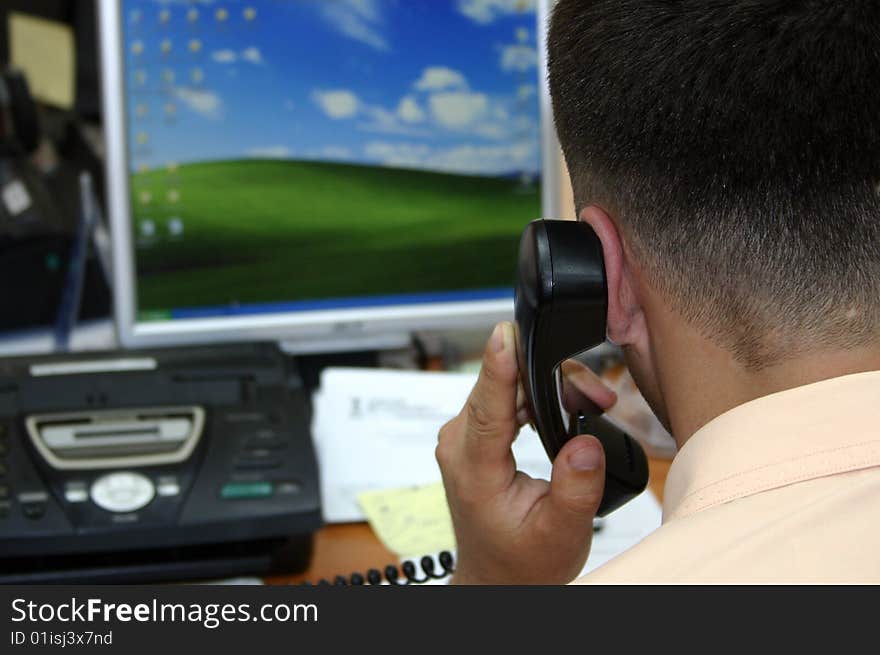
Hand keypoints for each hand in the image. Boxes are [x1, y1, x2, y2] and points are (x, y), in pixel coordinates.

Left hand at [436, 321, 616, 584]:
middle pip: (503, 385)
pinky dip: (538, 396)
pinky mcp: (476, 433)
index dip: (499, 366)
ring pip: (507, 386)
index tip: (507, 332)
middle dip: (552, 379)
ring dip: (549, 387)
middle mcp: (460, 443)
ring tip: (592, 402)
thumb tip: (585, 444)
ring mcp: (465, 435)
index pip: (486, 406)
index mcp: (473, 468)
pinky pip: (506, 397)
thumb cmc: (523, 560)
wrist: (499, 576)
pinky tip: (567, 407)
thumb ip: (576, 489)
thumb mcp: (561, 533)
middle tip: (598, 396)